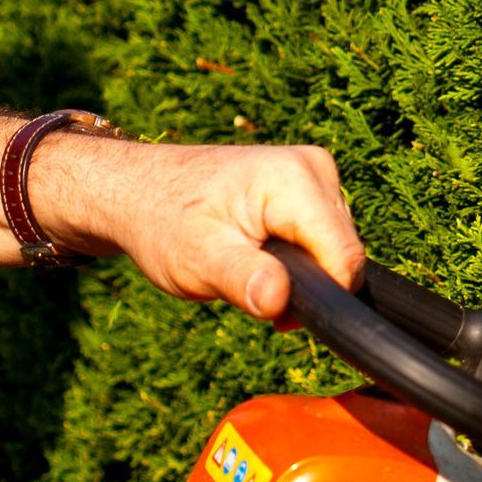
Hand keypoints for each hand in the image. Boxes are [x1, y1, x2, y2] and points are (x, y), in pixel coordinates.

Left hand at [30, 134, 365, 324]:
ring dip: (300, 273)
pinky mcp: (309, 185)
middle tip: (246, 284)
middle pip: (343, 253)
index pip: (345, 256)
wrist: (136, 189)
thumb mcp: (196, 259)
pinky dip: (296, 258)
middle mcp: (315, 167)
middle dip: (305, 284)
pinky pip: (322, 236)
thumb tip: (279, 302)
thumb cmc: (162, 222)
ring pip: (334, 248)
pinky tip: (259, 255)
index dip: (321, 297)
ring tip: (247, 265)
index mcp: (294, 180)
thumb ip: (242, 279)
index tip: (275, 314)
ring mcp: (314, 173)